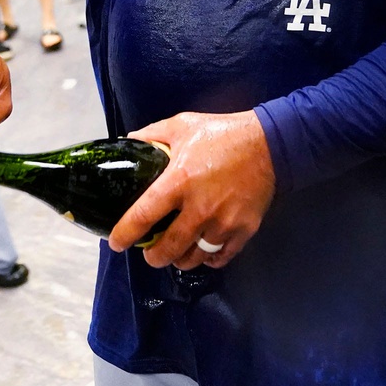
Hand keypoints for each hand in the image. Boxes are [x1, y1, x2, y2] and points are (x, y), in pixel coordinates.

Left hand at [109, 111, 275, 270]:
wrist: (269, 143)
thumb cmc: (221, 134)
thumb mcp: (181, 125)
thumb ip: (152, 135)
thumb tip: (128, 142)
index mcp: (179, 181)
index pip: (143, 216)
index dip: (125, 234)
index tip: (116, 243)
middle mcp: (199, 208)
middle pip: (167, 249)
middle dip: (153, 257)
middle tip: (150, 253)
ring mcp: (223, 222)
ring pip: (193, 258)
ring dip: (180, 259)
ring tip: (176, 252)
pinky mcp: (243, 230)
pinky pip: (220, 258)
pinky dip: (208, 259)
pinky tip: (203, 251)